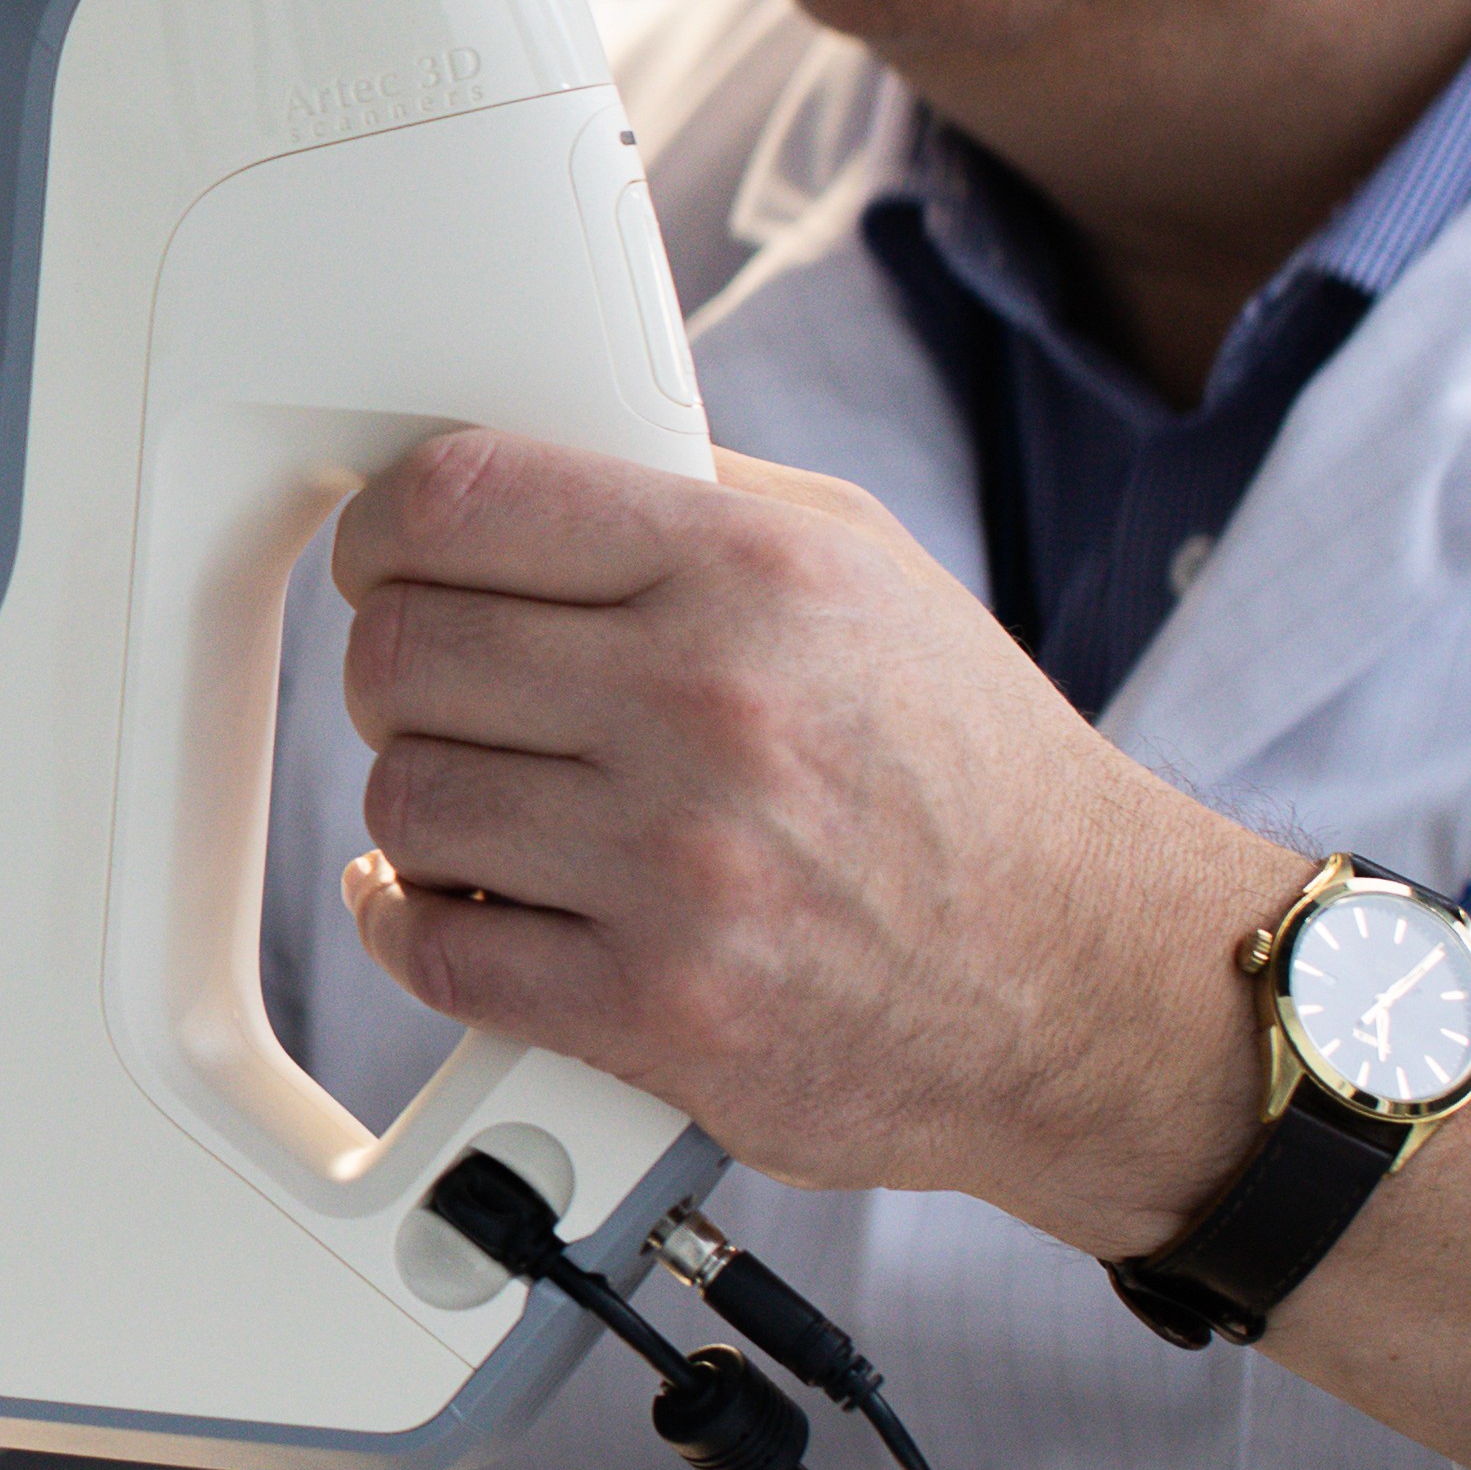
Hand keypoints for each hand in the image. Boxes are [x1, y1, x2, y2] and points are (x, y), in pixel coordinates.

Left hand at [326, 428, 1300, 1248]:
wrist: (1088, 980)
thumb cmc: (969, 768)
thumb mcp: (862, 567)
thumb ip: (692, 498)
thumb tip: (524, 456)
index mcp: (748, 574)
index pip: (460, 500)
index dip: (383, 528)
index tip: (382, 559)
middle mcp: (706, 709)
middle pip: (401, 652)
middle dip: (396, 674)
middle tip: (442, 696)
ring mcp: (677, 870)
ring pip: (403, 803)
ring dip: (422, 809)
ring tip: (491, 806)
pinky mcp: (656, 1012)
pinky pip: (430, 946)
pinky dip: (412, 923)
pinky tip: (453, 898)